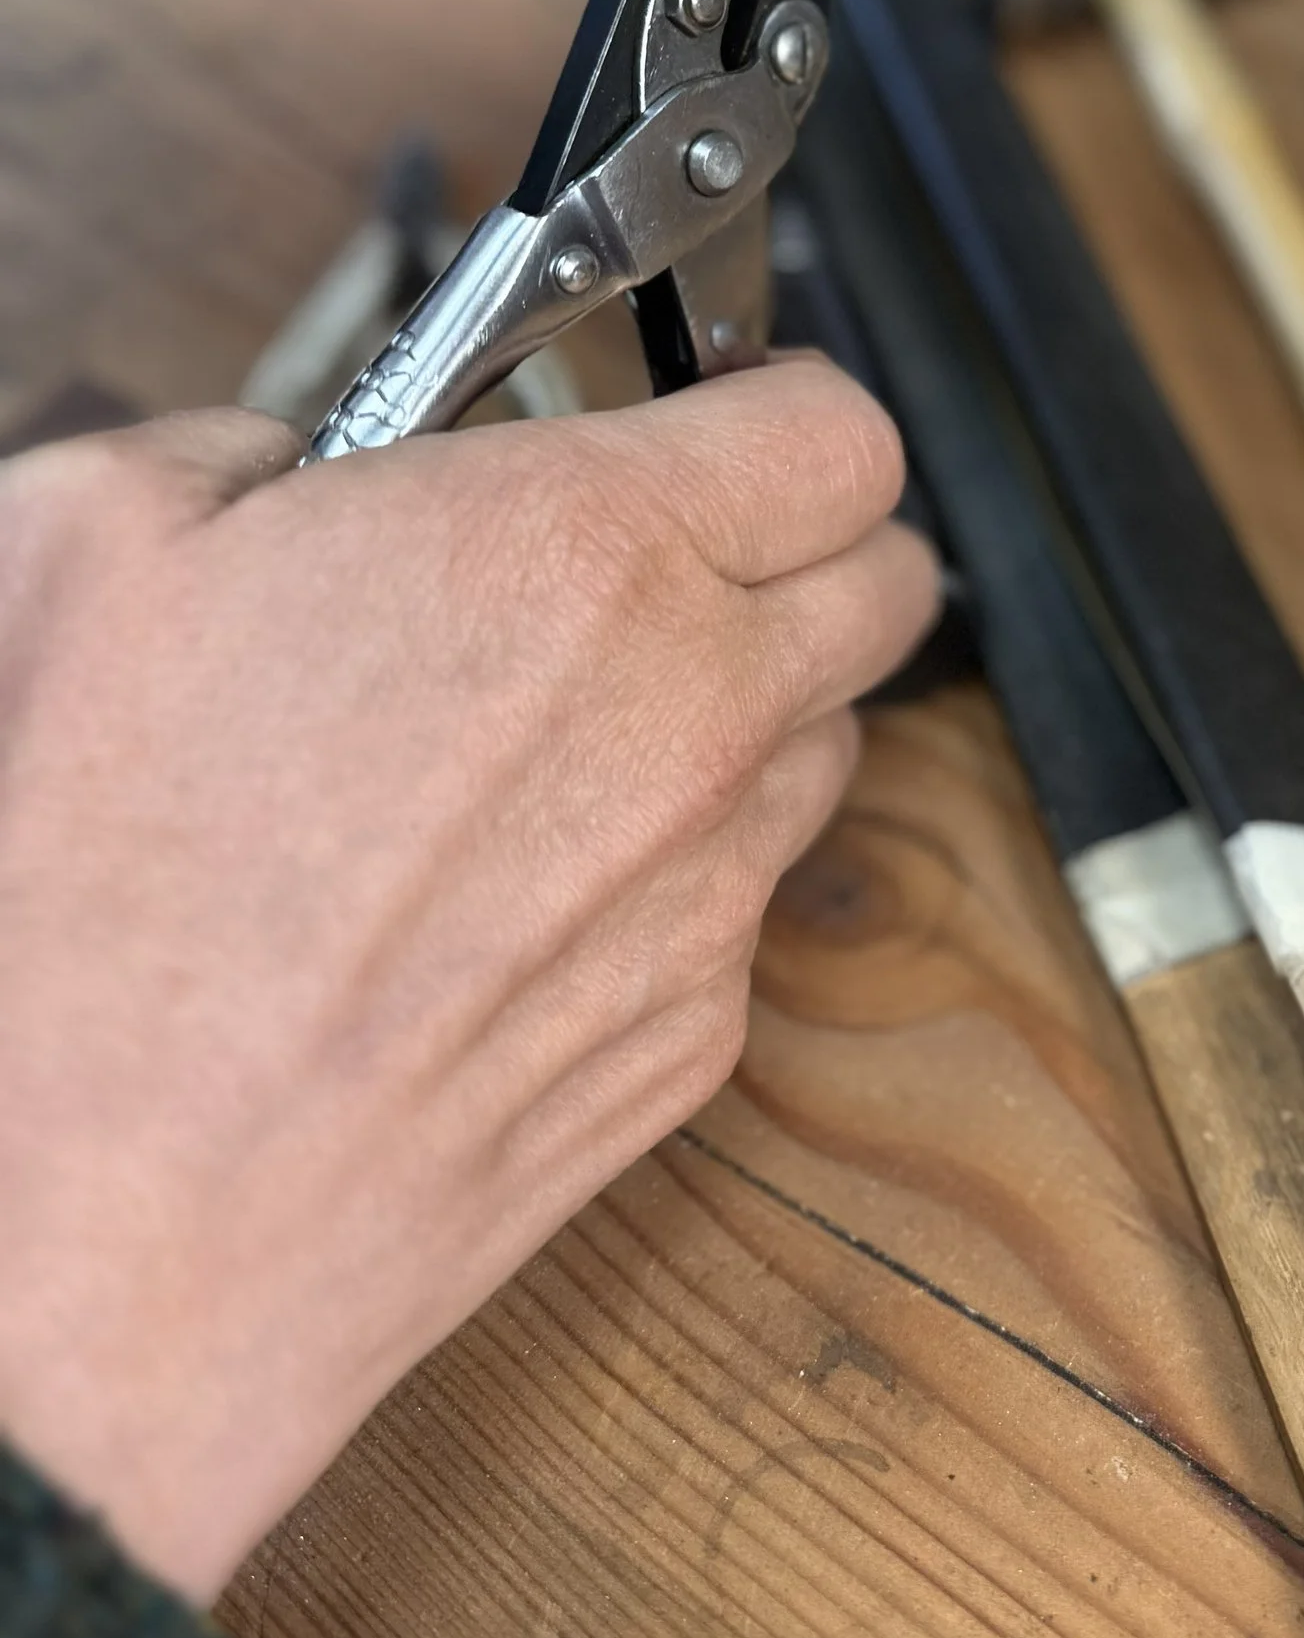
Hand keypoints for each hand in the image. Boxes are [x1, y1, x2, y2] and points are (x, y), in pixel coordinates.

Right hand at [0, 363, 934, 1601]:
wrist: (77, 1231)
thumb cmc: (70, 902)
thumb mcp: (95, 542)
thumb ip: (250, 450)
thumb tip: (307, 464)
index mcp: (585, 553)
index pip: (837, 429)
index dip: (781, 407)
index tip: (726, 415)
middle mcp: (697, 722)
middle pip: (887, 585)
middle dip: (803, 546)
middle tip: (672, 553)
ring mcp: (710, 900)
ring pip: (822, 752)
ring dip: (740, 715)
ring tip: (554, 736)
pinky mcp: (686, 1049)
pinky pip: (735, 915)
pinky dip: (664, 883)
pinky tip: (502, 904)